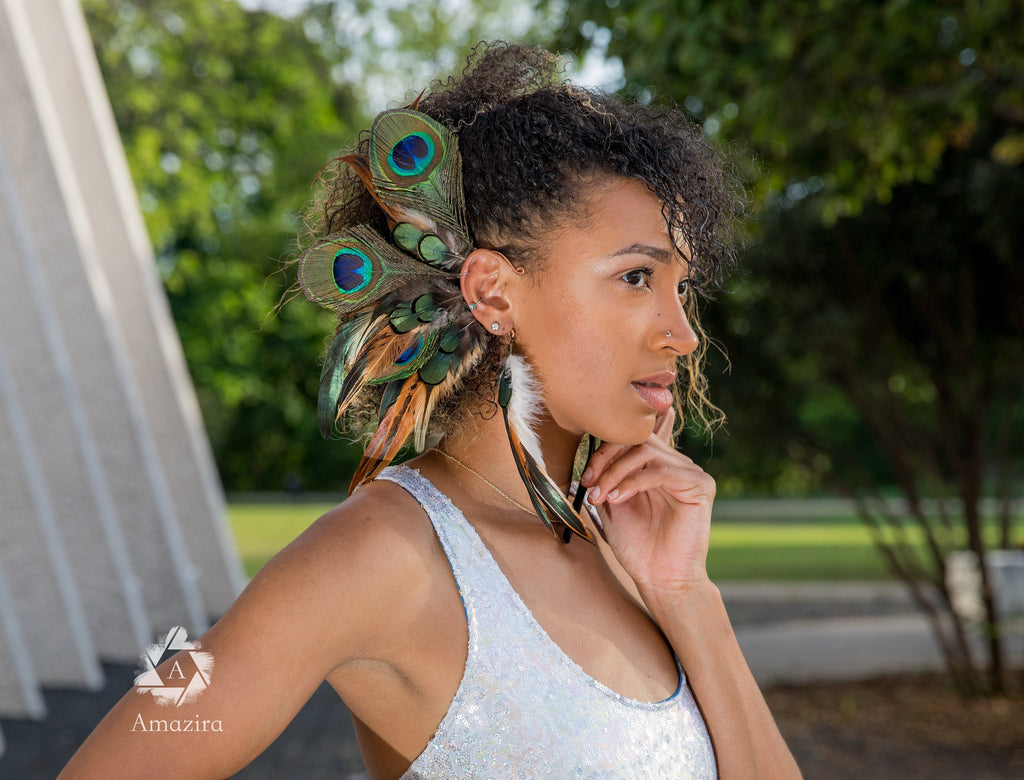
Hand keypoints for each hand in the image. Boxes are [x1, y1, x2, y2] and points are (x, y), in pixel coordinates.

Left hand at [579, 408, 715, 600]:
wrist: (658, 579)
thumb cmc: (636, 546)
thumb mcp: (611, 503)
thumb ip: (607, 474)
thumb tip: (590, 445)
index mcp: (655, 466)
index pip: (633, 436)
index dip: (605, 447)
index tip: (585, 477)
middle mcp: (674, 464)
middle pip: (637, 438)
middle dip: (606, 457)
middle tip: (589, 483)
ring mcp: (689, 473)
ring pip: (646, 451)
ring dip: (615, 472)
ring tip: (601, 497)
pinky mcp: (701, 485)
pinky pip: (662, 470)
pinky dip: (633, 482)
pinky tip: (617, 499)